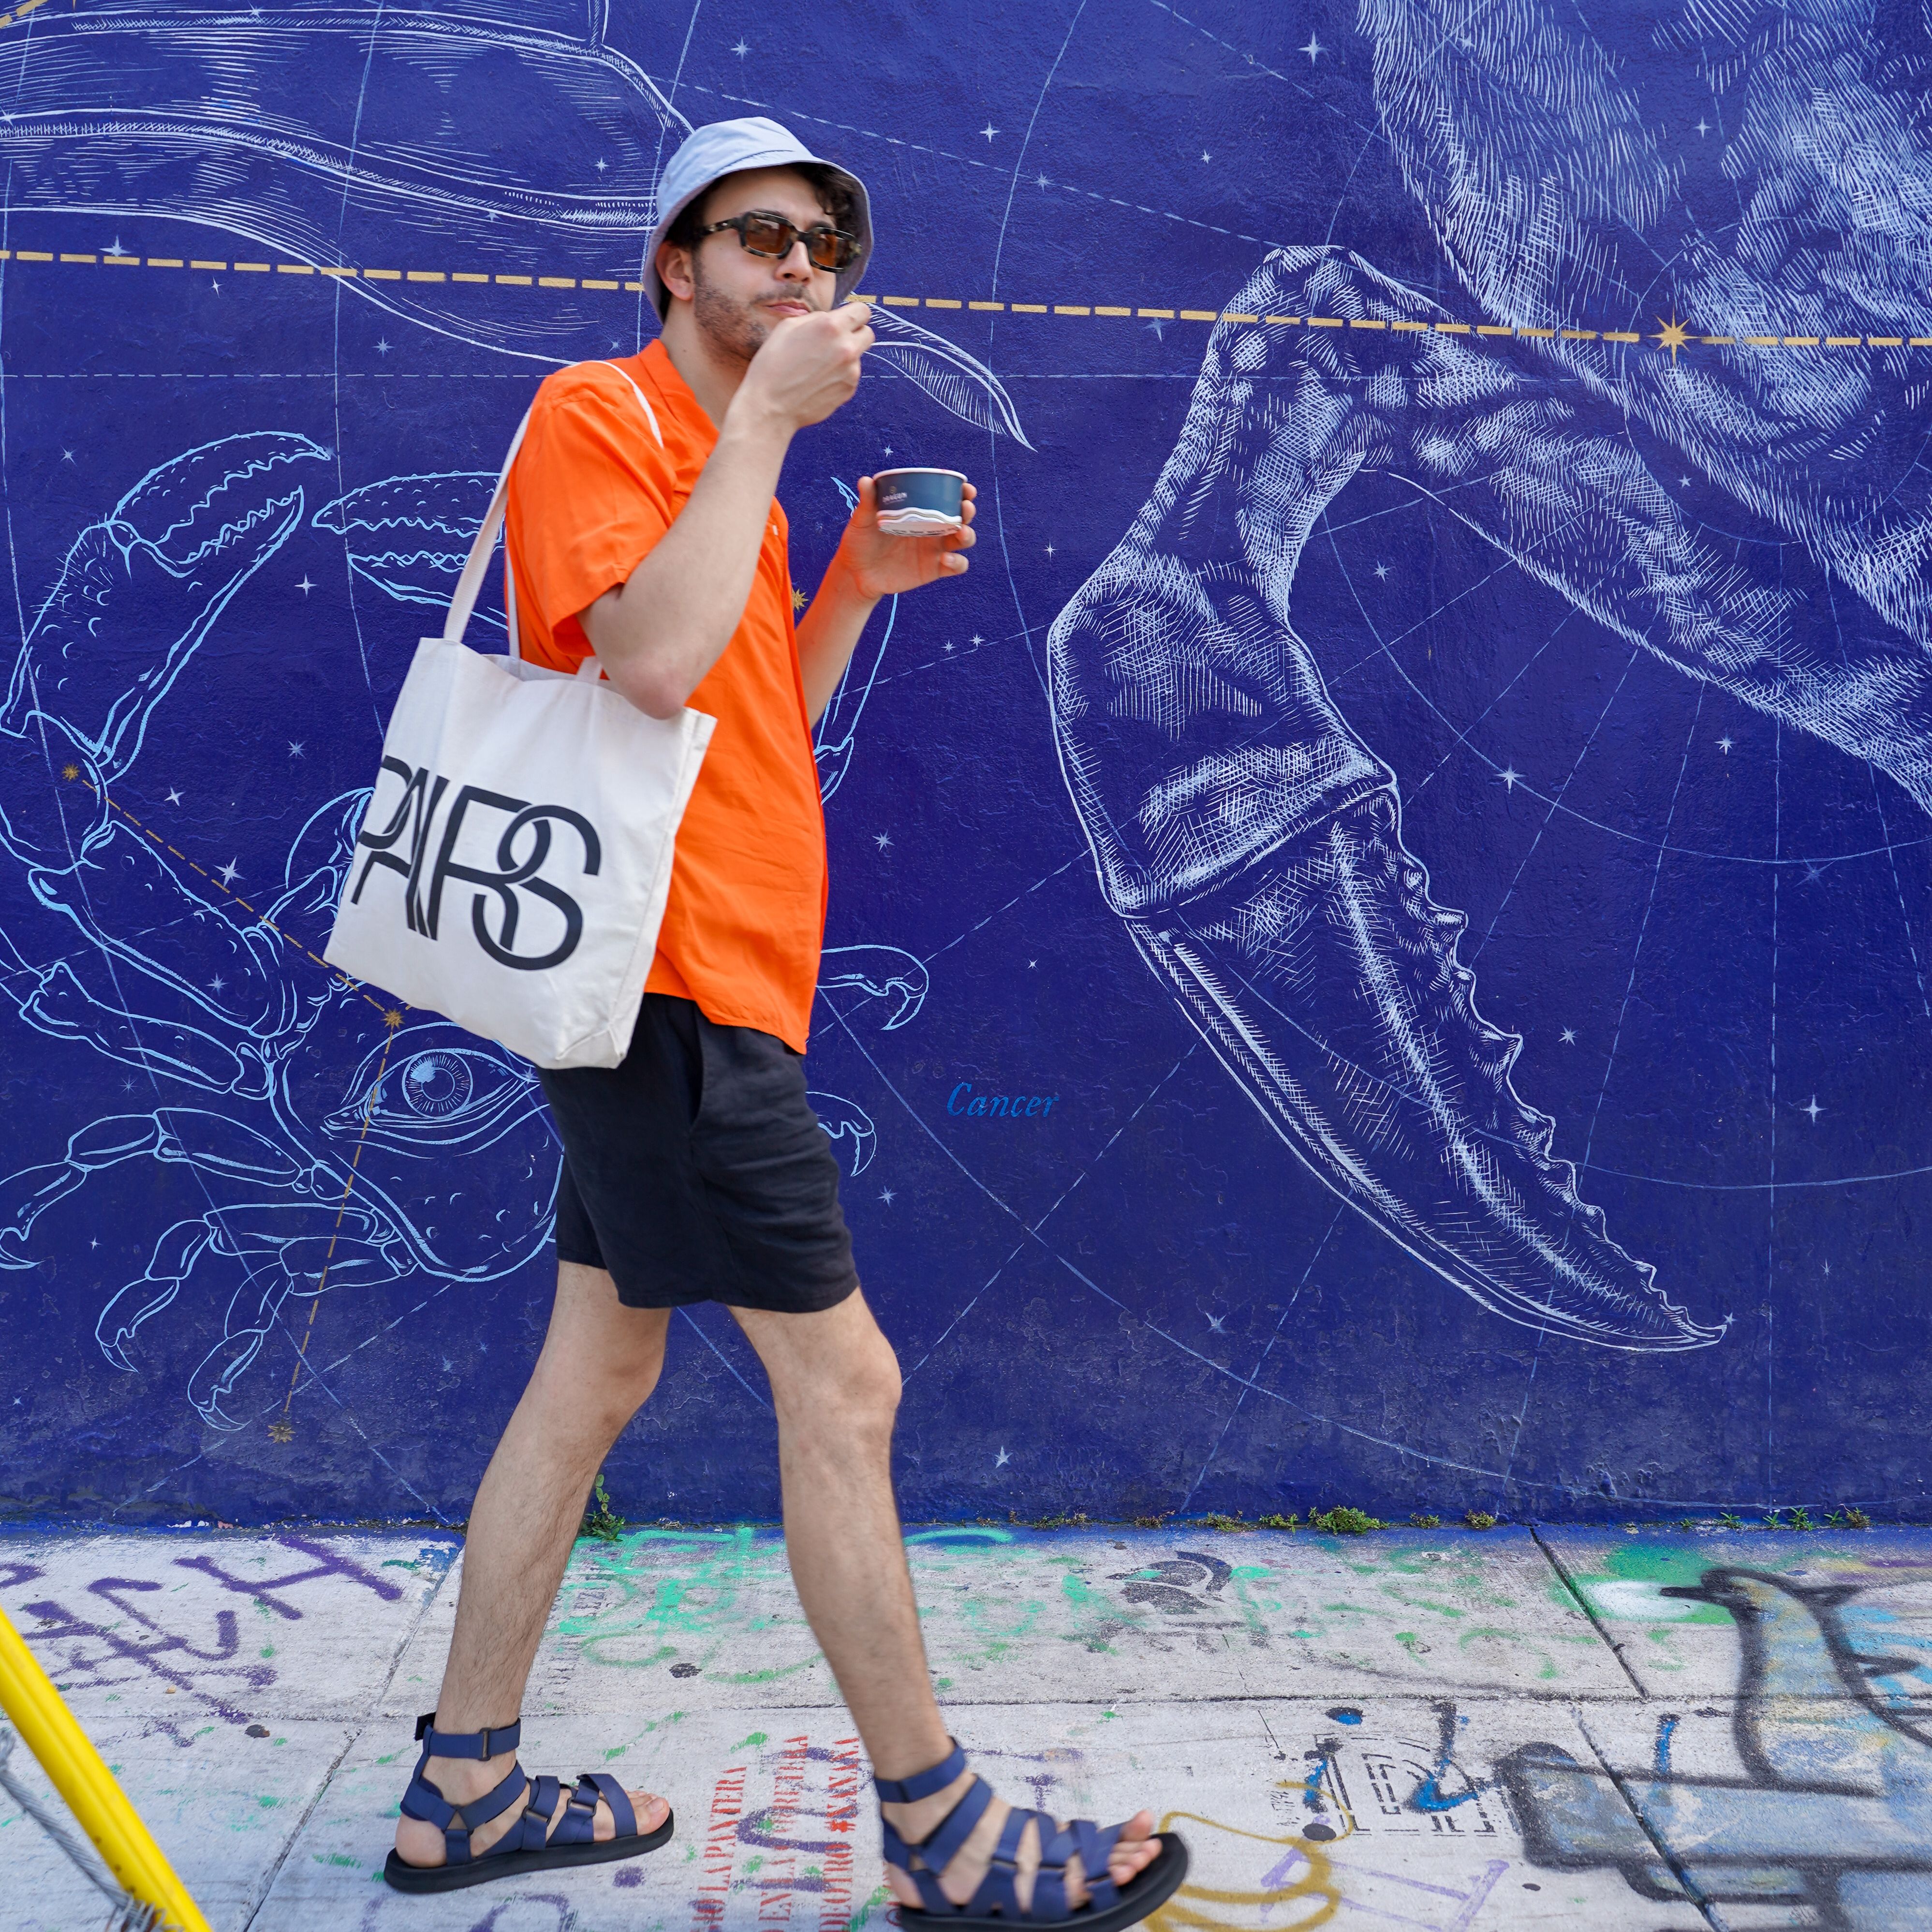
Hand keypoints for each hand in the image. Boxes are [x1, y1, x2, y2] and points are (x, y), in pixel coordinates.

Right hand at [735, 302, 874, 434]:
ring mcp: (851, 371)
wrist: (770, 406)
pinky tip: (819, 380)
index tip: (846, 319)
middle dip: (855, 333)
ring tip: (818, 366)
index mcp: (831, 327)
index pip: (862, 311)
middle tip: (835, 341)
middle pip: (868, 333)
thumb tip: (830, 319)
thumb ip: (815, 318)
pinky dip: (840, 375)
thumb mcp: (787, 326)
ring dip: (845, 356)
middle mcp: (846, 348)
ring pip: (858, 356)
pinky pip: (851, 376)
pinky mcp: (849, 390)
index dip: (854, 314)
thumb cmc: (772, 365)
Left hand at [837, 476, 976, 600]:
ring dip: (968, 535)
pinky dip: (957, 562)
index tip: (964, 487)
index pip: (947, 499)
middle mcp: (932, 529)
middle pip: (961, 517)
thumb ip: (868, 502)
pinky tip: (945, 559)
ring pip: (964, 540)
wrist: (856, 573)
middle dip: (968, 511)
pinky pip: (957, 566)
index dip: (961, 492)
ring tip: (960, 532)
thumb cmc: (860, 542)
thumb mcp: (863, 520)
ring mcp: (935, 550)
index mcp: (920, 512)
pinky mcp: (934, 570)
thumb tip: (866, 480)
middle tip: (965, 507)